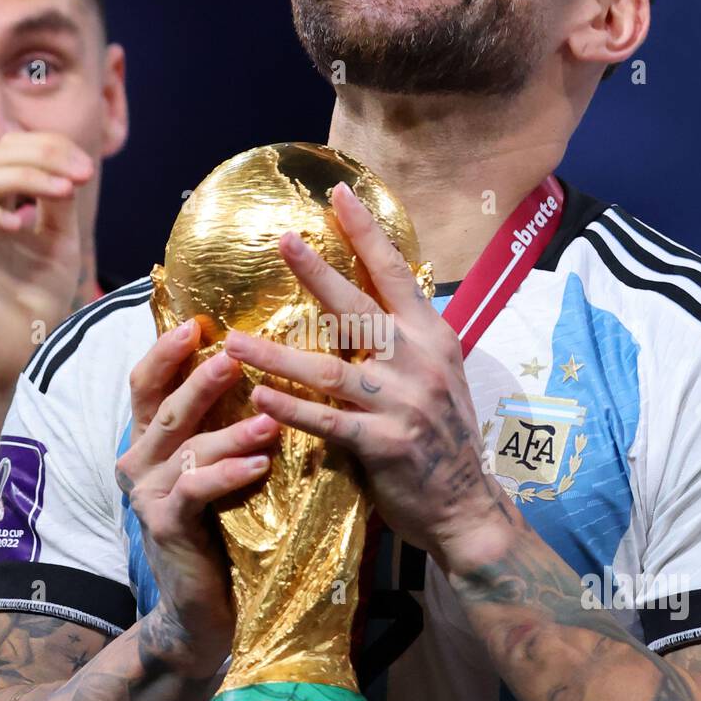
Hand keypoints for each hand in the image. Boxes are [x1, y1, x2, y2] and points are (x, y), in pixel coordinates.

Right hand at [0, 132, 93, 391]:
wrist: (20, 355)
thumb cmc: (37, 302)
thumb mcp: (59, 244)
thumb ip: (58, 204)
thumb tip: (66, 164)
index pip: (10, 152)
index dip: (47, 148)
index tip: (86, 168)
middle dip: (41, 156)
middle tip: (79, 175)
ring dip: (24, 177)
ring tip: (63, 192)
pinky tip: (20, 225)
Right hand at [114, 322, 280, 673]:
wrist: (202, 609)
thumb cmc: (222, 529)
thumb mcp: (218, 469)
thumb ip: (222, 426)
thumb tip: (263, 368)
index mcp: (149, 440)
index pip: (146, 383)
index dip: (166, 351)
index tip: (198, 322)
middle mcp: (138, 461)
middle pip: (164, 406)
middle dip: (200, 378)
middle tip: (235, 354)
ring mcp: (147, 495)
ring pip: (186, 448)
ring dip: (230, 430)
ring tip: (269, 418)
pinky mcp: (163, 526)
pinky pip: (197, 490)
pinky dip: (229, 475)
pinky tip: (259, 466)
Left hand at [223, 181, 511, 570]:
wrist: (466, 506)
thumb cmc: (442, 438)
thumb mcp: (438, 375)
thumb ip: (405, 340)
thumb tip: (367, 301)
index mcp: (433, 337)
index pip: (396, 274)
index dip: (367, 234)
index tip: (340, 195)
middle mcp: (420, 362)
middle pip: (358, 309)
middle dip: (317, 272)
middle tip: (281, 240)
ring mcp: (403, 403)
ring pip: (329, 370)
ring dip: (276, 355)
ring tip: (234, 342)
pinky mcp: (385, 443)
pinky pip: (329, 422)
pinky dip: (293, 409)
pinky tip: (260, 397)